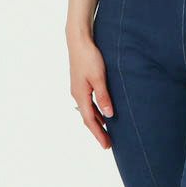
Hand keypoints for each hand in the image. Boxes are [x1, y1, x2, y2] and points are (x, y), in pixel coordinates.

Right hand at [68, 34, 113, 148]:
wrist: (78, 40)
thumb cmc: (89, 57)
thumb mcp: (99, 77)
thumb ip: (104, 97)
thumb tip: (108, 115)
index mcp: (80, 95)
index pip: (90, 120)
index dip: (99, 134)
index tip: (106, 145)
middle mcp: (77, 95)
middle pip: (88, 118)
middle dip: (98, 131)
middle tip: (108, 144)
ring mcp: (78, 89)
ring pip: (88, 111)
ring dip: (97, 122)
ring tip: (106, 132)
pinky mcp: (81, 83)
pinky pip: (88, 103)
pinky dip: (95, 111)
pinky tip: (102, 113)